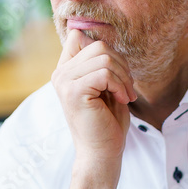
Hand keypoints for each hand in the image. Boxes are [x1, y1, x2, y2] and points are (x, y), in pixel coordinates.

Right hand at [52, 30, 135, 163]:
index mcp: (66, 70)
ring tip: (125, 96)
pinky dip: (120, 85)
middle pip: (98, 45)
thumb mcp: (105, 86)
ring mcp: (64, 82)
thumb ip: (101, 63)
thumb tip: (103, 37)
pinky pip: (105, 73)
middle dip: (121, 65)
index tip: (116, 74)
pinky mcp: (73, 91)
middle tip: (127, 88)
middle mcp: (60, 73)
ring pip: (104, 58)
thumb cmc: (107, 122)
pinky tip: (122, 100)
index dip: (105, 49)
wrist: (102, 153)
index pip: (79, 36)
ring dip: (123, 77)